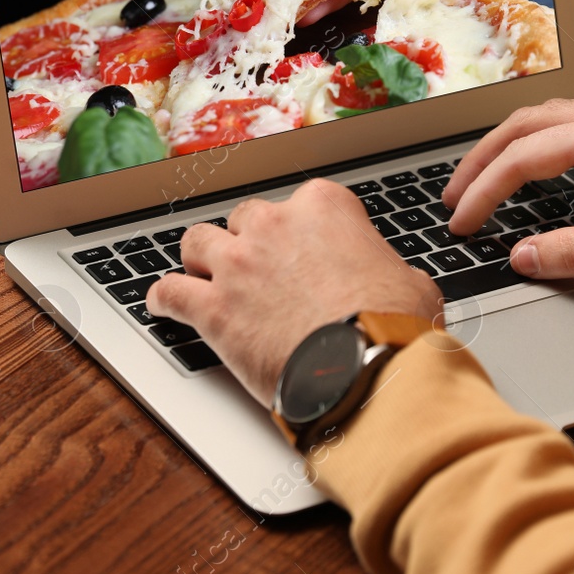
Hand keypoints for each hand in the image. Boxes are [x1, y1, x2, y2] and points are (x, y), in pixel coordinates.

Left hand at [146, 179, 441, 405]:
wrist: (364, 369)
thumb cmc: (394, 327)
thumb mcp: (412, 284)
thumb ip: (390, 270)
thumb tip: (396, 282)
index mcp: (324, 208)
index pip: (303, 204)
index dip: (302, 232)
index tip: (304, 250)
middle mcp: (274, 226)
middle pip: (246, 219)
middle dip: (250, 242)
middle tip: (259, 268)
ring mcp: (237, 265)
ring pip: (197, 242)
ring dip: (200, 258)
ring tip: (202, 272)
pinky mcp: (213, 310)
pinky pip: (169, 292)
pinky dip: (163, 298)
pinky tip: (162, 303)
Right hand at [443, 95, 573, 282]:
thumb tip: (524, 256)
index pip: (526, 157)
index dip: (485, 191)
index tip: (462, 222)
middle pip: (525, 124)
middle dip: (480, 161)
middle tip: (452, 199)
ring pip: (545, 118)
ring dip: (505, 147)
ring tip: (478, 181)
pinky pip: (569, 122)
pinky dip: (534, 142)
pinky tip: (526, 164)